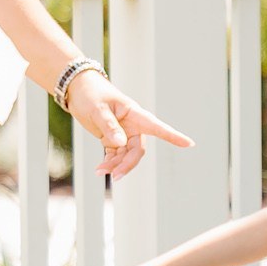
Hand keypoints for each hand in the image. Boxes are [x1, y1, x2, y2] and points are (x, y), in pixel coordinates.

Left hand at [65, 73, 191, 178]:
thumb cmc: (91, 93)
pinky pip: (115, 155)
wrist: (77, 89)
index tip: (189, 144)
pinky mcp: (112, 138)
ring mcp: (123, 133)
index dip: (173, 136)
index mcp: (134, 114)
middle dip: (128, 164)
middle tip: (115, 176)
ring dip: (115, 165)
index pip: (157, 127)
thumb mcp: (98, 109)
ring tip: (100, 172)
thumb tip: (121, 144)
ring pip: (126, 155)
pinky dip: (108, 163)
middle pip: (137, 150)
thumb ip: (109, 126)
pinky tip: (100, 169)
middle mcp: (132, 125)